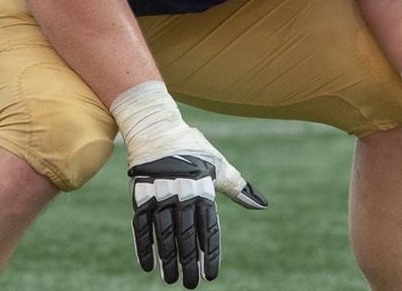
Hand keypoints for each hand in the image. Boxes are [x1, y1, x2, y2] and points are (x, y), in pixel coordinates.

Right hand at [110, 81, 266, 286]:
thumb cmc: (192, 147)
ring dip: (167, 258)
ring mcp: (158, 192)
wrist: (155, 126)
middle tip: (191, 284)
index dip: (209, 251)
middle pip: (185, 233)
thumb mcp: (218, 164)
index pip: (207, 226)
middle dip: (188, 261)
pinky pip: (141, 224)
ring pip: (163, 232)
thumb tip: (262, 205)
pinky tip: (148, 265)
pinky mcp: (139, 193)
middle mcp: (181, 191)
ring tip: (171, 279)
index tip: (211, 274)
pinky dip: (143, 245)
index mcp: (202, 186)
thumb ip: (238, 187)